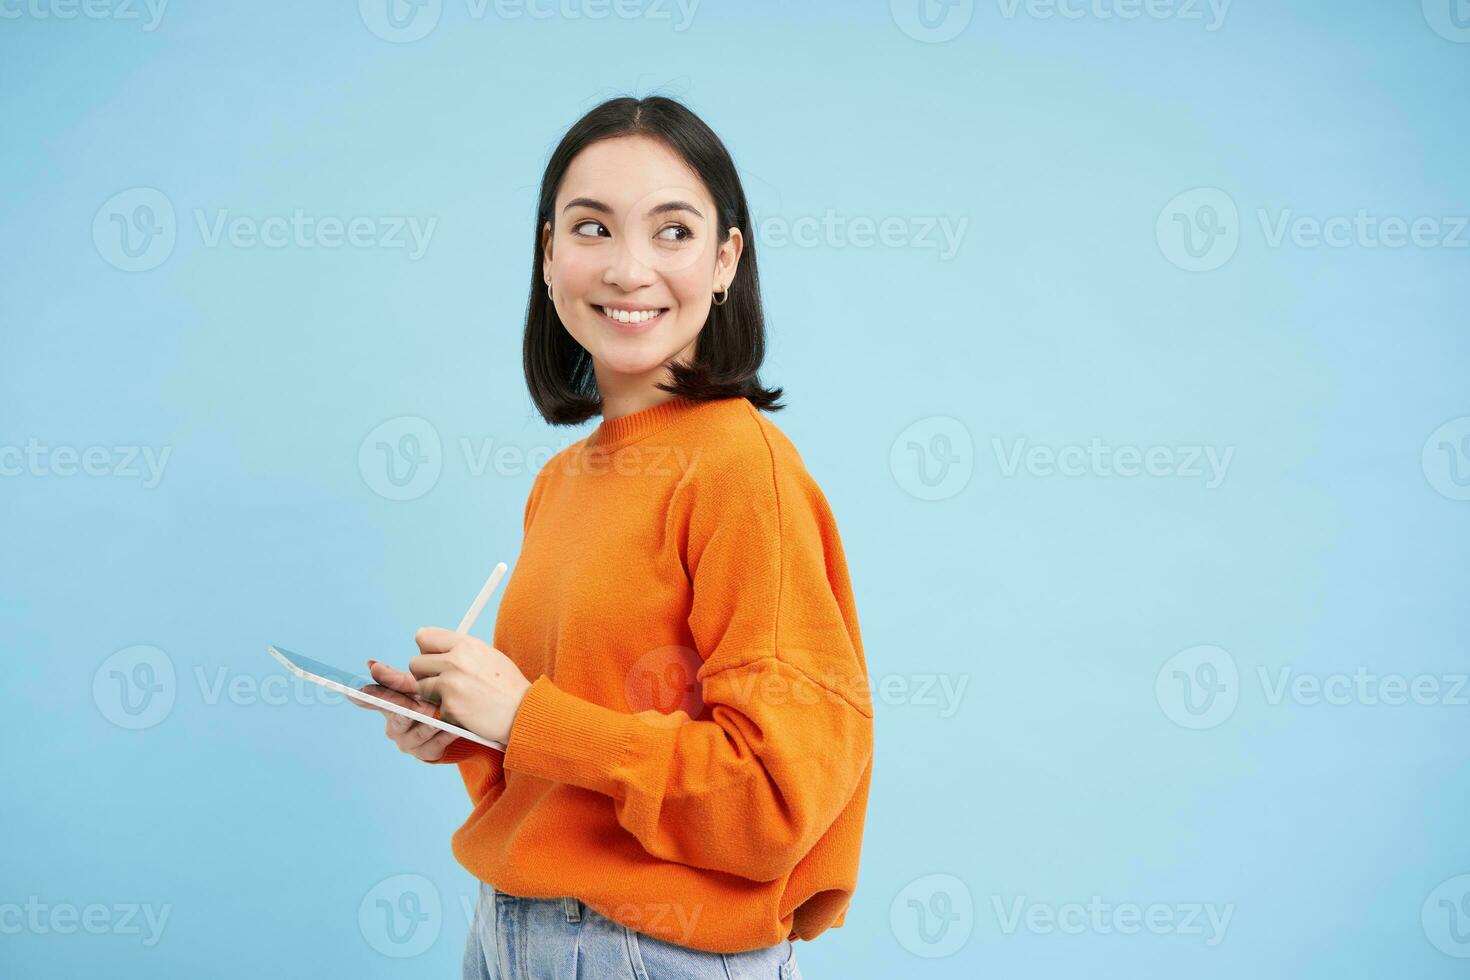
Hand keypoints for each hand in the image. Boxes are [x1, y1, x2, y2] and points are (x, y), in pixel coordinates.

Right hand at [352, 659, 459, 761]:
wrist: (456, 721)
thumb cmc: (431, 699)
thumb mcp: (418, 687)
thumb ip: (396, 679)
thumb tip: (370, 664)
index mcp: (388, 707)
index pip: (373, 701)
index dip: (364, 698)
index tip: (353, 692)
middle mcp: (394, 727)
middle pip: (399, 718)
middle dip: (409, 711)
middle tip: (422, 706)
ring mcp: (408, 743)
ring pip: (418, 734)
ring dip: (430, 725)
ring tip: (440, 717)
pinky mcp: (426, 754)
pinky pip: (434, 745)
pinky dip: (444, 737)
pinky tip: (453, 730)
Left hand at [408, 627, 531, 746]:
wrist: (522, 711)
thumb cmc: (507, 686)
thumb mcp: (488, 655)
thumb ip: (461, 650)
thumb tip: (436, 650)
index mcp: (465, 644)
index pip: (424, 636)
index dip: (426, 650)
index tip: (433, 658)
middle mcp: (455, 660)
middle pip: (415, 663)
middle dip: (424, 674)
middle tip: (441, 682)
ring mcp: (450, 684)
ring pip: (421, 687)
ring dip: (433, 694)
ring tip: (456, 697)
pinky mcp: (450, 707)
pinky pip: (435, 708)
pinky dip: (447, 712)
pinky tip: (466, 710)